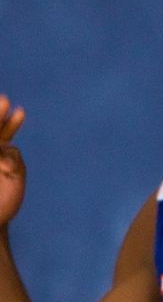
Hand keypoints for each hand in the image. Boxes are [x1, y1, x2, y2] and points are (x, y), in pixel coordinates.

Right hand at [0, 96, 26, 227]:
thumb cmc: (5, 200)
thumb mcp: (16, 176)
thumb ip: (13, 160)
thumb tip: (7, 153)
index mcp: (0, 150)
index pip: (4, 131)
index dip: (12, 122)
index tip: (21, 112)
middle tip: (4, 100)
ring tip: (3, 104)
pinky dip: (2, 157)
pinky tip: (6, 165)